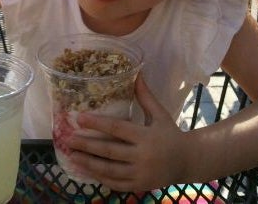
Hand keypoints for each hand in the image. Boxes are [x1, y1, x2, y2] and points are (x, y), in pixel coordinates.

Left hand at [65, 76, 188, 191]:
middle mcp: (143, 156)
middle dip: (87, 145)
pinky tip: (87, 171)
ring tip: (72, 155)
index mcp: (146, 136)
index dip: (97, 123)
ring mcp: (141, 173)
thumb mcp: (160, 114)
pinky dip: (100, 178)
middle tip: (68, 139)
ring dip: (89, 163)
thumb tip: (136, 72)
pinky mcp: (140, 186)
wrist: (190, 162)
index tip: (79, 118)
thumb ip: (145, 96)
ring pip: (110, 170)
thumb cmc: (172, 134)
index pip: (117, 129)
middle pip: (109, 151)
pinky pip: (117, 183)